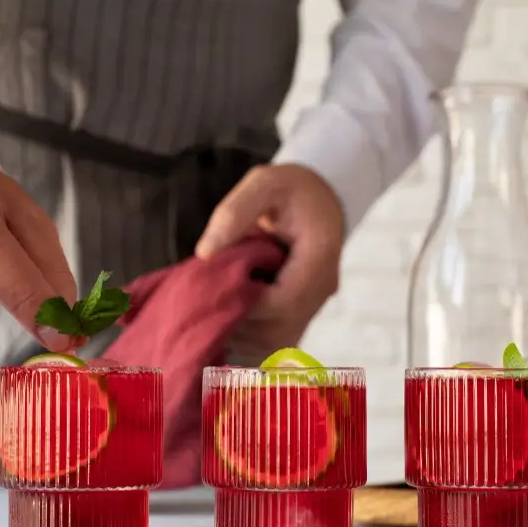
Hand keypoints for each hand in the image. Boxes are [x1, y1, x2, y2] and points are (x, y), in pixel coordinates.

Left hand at [195, 163, 343, 355]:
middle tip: (205, 308)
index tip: (214, 292)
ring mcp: (315, 303)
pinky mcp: (305, 311)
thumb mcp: (264, 183)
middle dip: (239, 325)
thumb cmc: (292, 189)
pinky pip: (280, 341)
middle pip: (279, 329)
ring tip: (213, 315)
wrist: (323, 198)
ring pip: (279, 343)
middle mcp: (322, 288)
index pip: (282, 302)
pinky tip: (229, 322)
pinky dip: (252, 338)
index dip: (245, 305)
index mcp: (319, 257)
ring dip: (243, 336)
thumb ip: (234, 213)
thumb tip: (205, 254)